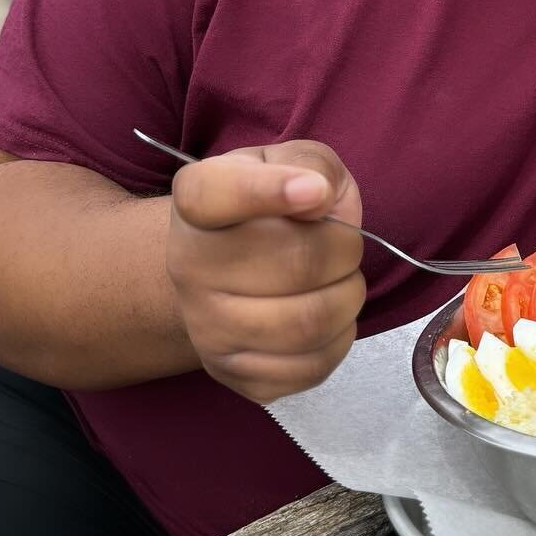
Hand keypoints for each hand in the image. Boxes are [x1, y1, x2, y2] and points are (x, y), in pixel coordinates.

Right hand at [166, 141, 365, 403]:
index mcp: (196, 199)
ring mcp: (205, 328)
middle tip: (346, 244)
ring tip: (341, 280)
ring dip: (348, 297)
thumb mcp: (291, 161)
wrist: (228, 268)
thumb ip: (312, 164)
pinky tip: (328, 315)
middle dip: (345, 249)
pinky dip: (340, 339)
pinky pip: (310, 367)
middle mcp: (187, 265)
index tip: (316, 192)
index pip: (212, 195)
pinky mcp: (233, 374)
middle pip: (296, 263)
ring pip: (308, 322)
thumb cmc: (272, 207)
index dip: (270, 191)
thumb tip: (319, 196)